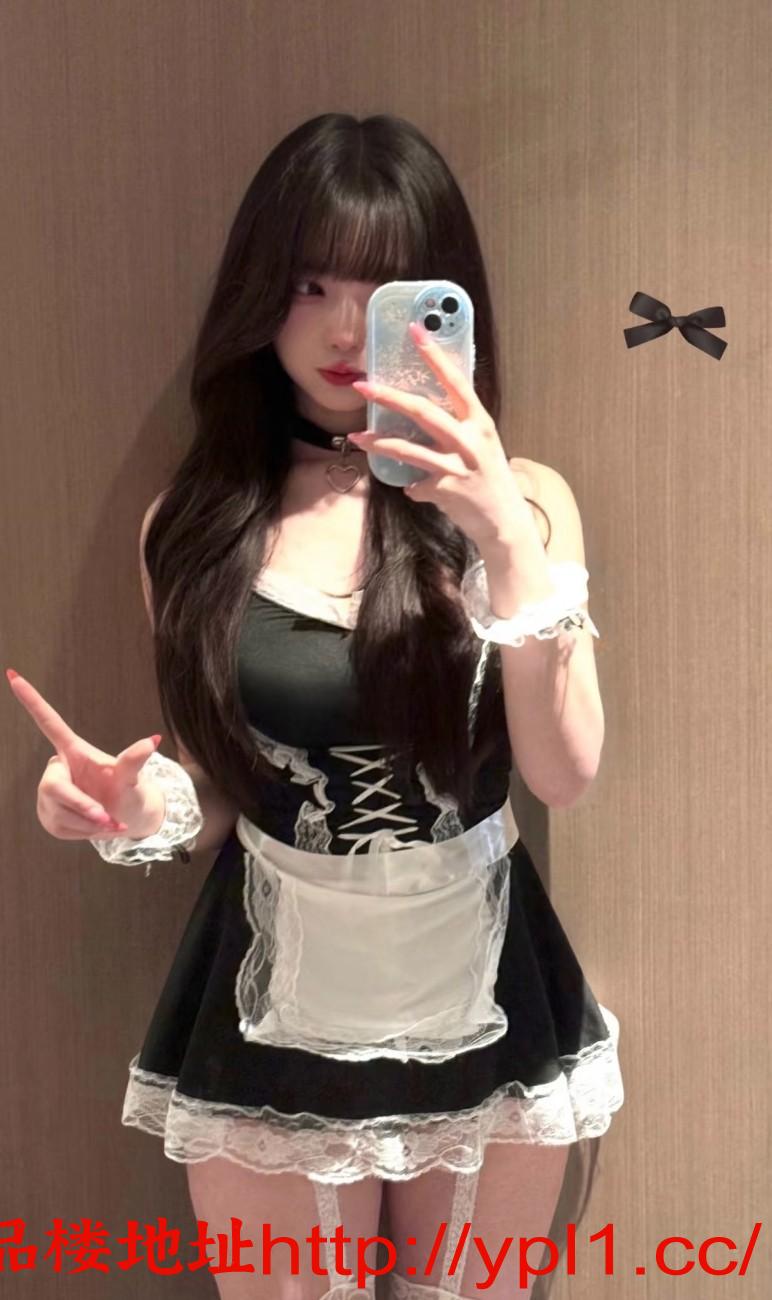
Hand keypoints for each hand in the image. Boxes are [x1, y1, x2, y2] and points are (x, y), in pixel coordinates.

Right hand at [6, 670, 165, 841]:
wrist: (126, 818)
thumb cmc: (128, 791)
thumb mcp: (132, 778)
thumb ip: (134, 760)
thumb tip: (153, 740)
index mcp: (75, 752)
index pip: (49, 723)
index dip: (32, 701)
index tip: (13, 676)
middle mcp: (58, 769)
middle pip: (54, 787)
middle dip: (80, 806)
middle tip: (105, 818)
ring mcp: (50, 794)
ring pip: (58, 812)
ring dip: (87, 823)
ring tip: (108, 820)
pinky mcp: (49, 816)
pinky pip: (60, 828)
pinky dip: (82, 833)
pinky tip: (95, 827)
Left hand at [349, 321, 532, 549]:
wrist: (504, 523)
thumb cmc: (491, 480)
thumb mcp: (482, 445)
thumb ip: (460, 427)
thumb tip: (426, 412)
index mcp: (480, 422)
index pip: (456, 381)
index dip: (434, 356)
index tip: (415, 331)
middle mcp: (470, 440)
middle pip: (423, 411)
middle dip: (389, 397)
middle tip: (363, 386)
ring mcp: (458, 466)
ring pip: (409, 449)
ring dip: (379, 442)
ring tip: (356, 436)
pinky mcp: (446, 490)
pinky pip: (415, 484)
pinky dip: (412, 487)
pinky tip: (415, 490)